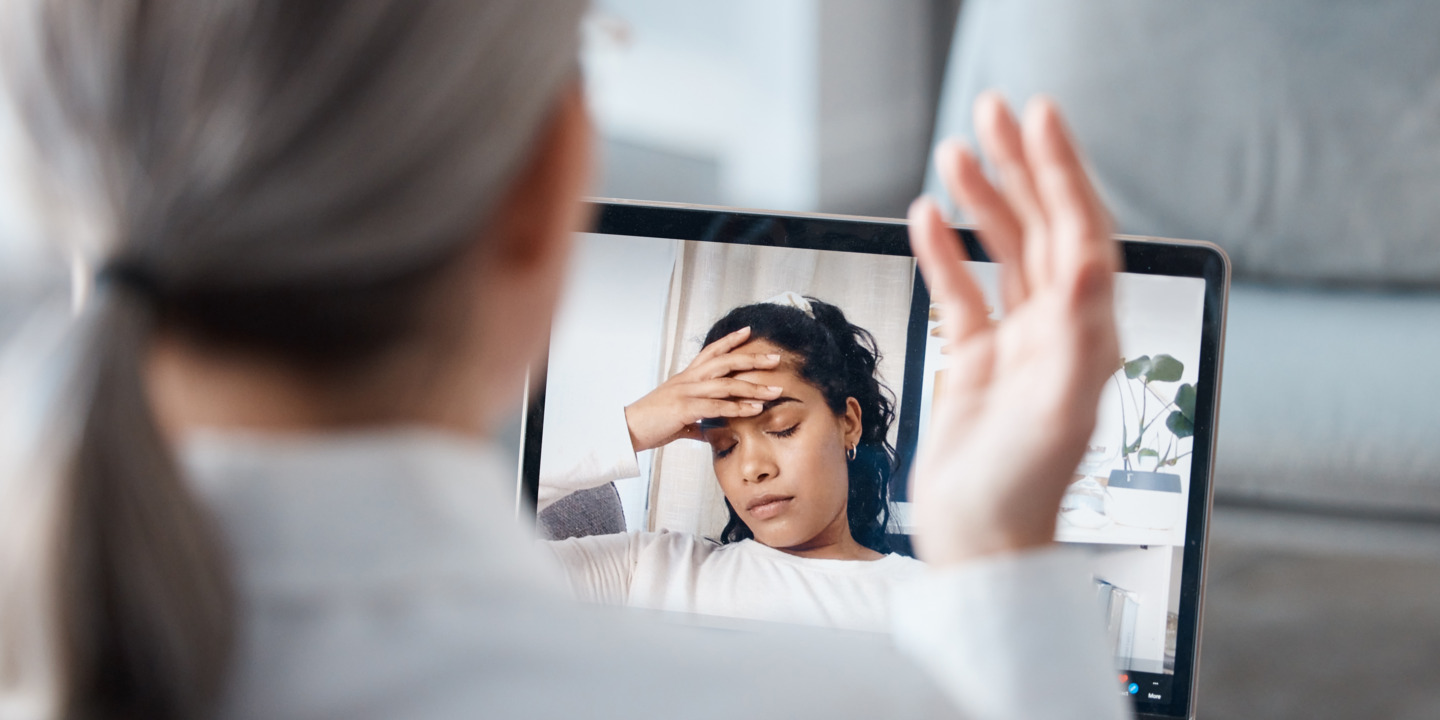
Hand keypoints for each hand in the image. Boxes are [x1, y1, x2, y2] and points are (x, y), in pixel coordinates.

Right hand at [624, 327, 784, 452]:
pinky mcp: (684, 408)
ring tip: (775, 390)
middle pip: (725, 362)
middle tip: (775, 358)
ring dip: (753, 387)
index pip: (711, 352)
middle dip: (752, 359)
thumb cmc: (652, 423)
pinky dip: (738, 407)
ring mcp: (686, 392)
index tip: (749, 331)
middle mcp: (688, 379)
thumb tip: (708, 432)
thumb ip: (696, 422)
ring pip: (726, 384)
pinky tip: (755, 409)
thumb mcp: (678, 418)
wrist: (627, 430)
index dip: (730, 340)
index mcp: (686, 377)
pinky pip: (716, 405)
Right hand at [907, 92, 1119, 566]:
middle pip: (1042, 228)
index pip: (1080, 233)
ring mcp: (1016, 344)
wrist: (982, 546)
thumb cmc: (1021, 493)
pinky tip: (925, 218)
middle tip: (996, 108)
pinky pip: (962, 293)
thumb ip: (1076, 334)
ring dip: (982, 198)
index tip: (1040, 119)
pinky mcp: (977, 364)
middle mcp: (1058, 331)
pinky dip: (944, 252)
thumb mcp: (1057, 410)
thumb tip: (1085, 261)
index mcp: (1087, 335)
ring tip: (957, 149)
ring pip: (1002, 252)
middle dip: (1022, 165)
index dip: (1062, 172)